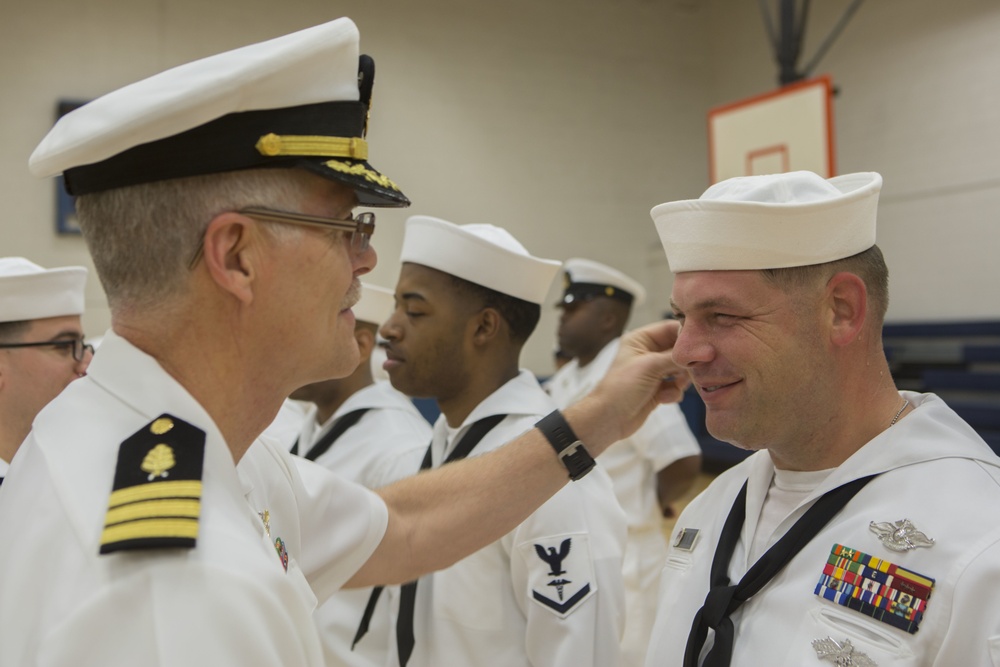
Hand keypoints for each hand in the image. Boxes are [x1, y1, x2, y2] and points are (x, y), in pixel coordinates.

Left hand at [568, 320, 688, 451]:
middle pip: (678, 350)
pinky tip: (663, 399)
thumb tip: (700, 351)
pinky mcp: (657, 390)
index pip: (670, 328)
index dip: (687, 336)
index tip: (704, 344)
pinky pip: (676, 386)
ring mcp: (653, 372)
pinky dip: (673, 393)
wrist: (609, 419)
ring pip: (680, 370)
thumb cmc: (622, 387)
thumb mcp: (650, 366)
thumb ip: (675, 357)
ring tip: (675, 386)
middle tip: (693, 371)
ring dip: (681, 379)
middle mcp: (647, 353)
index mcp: (640, 339)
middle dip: (685, 362)